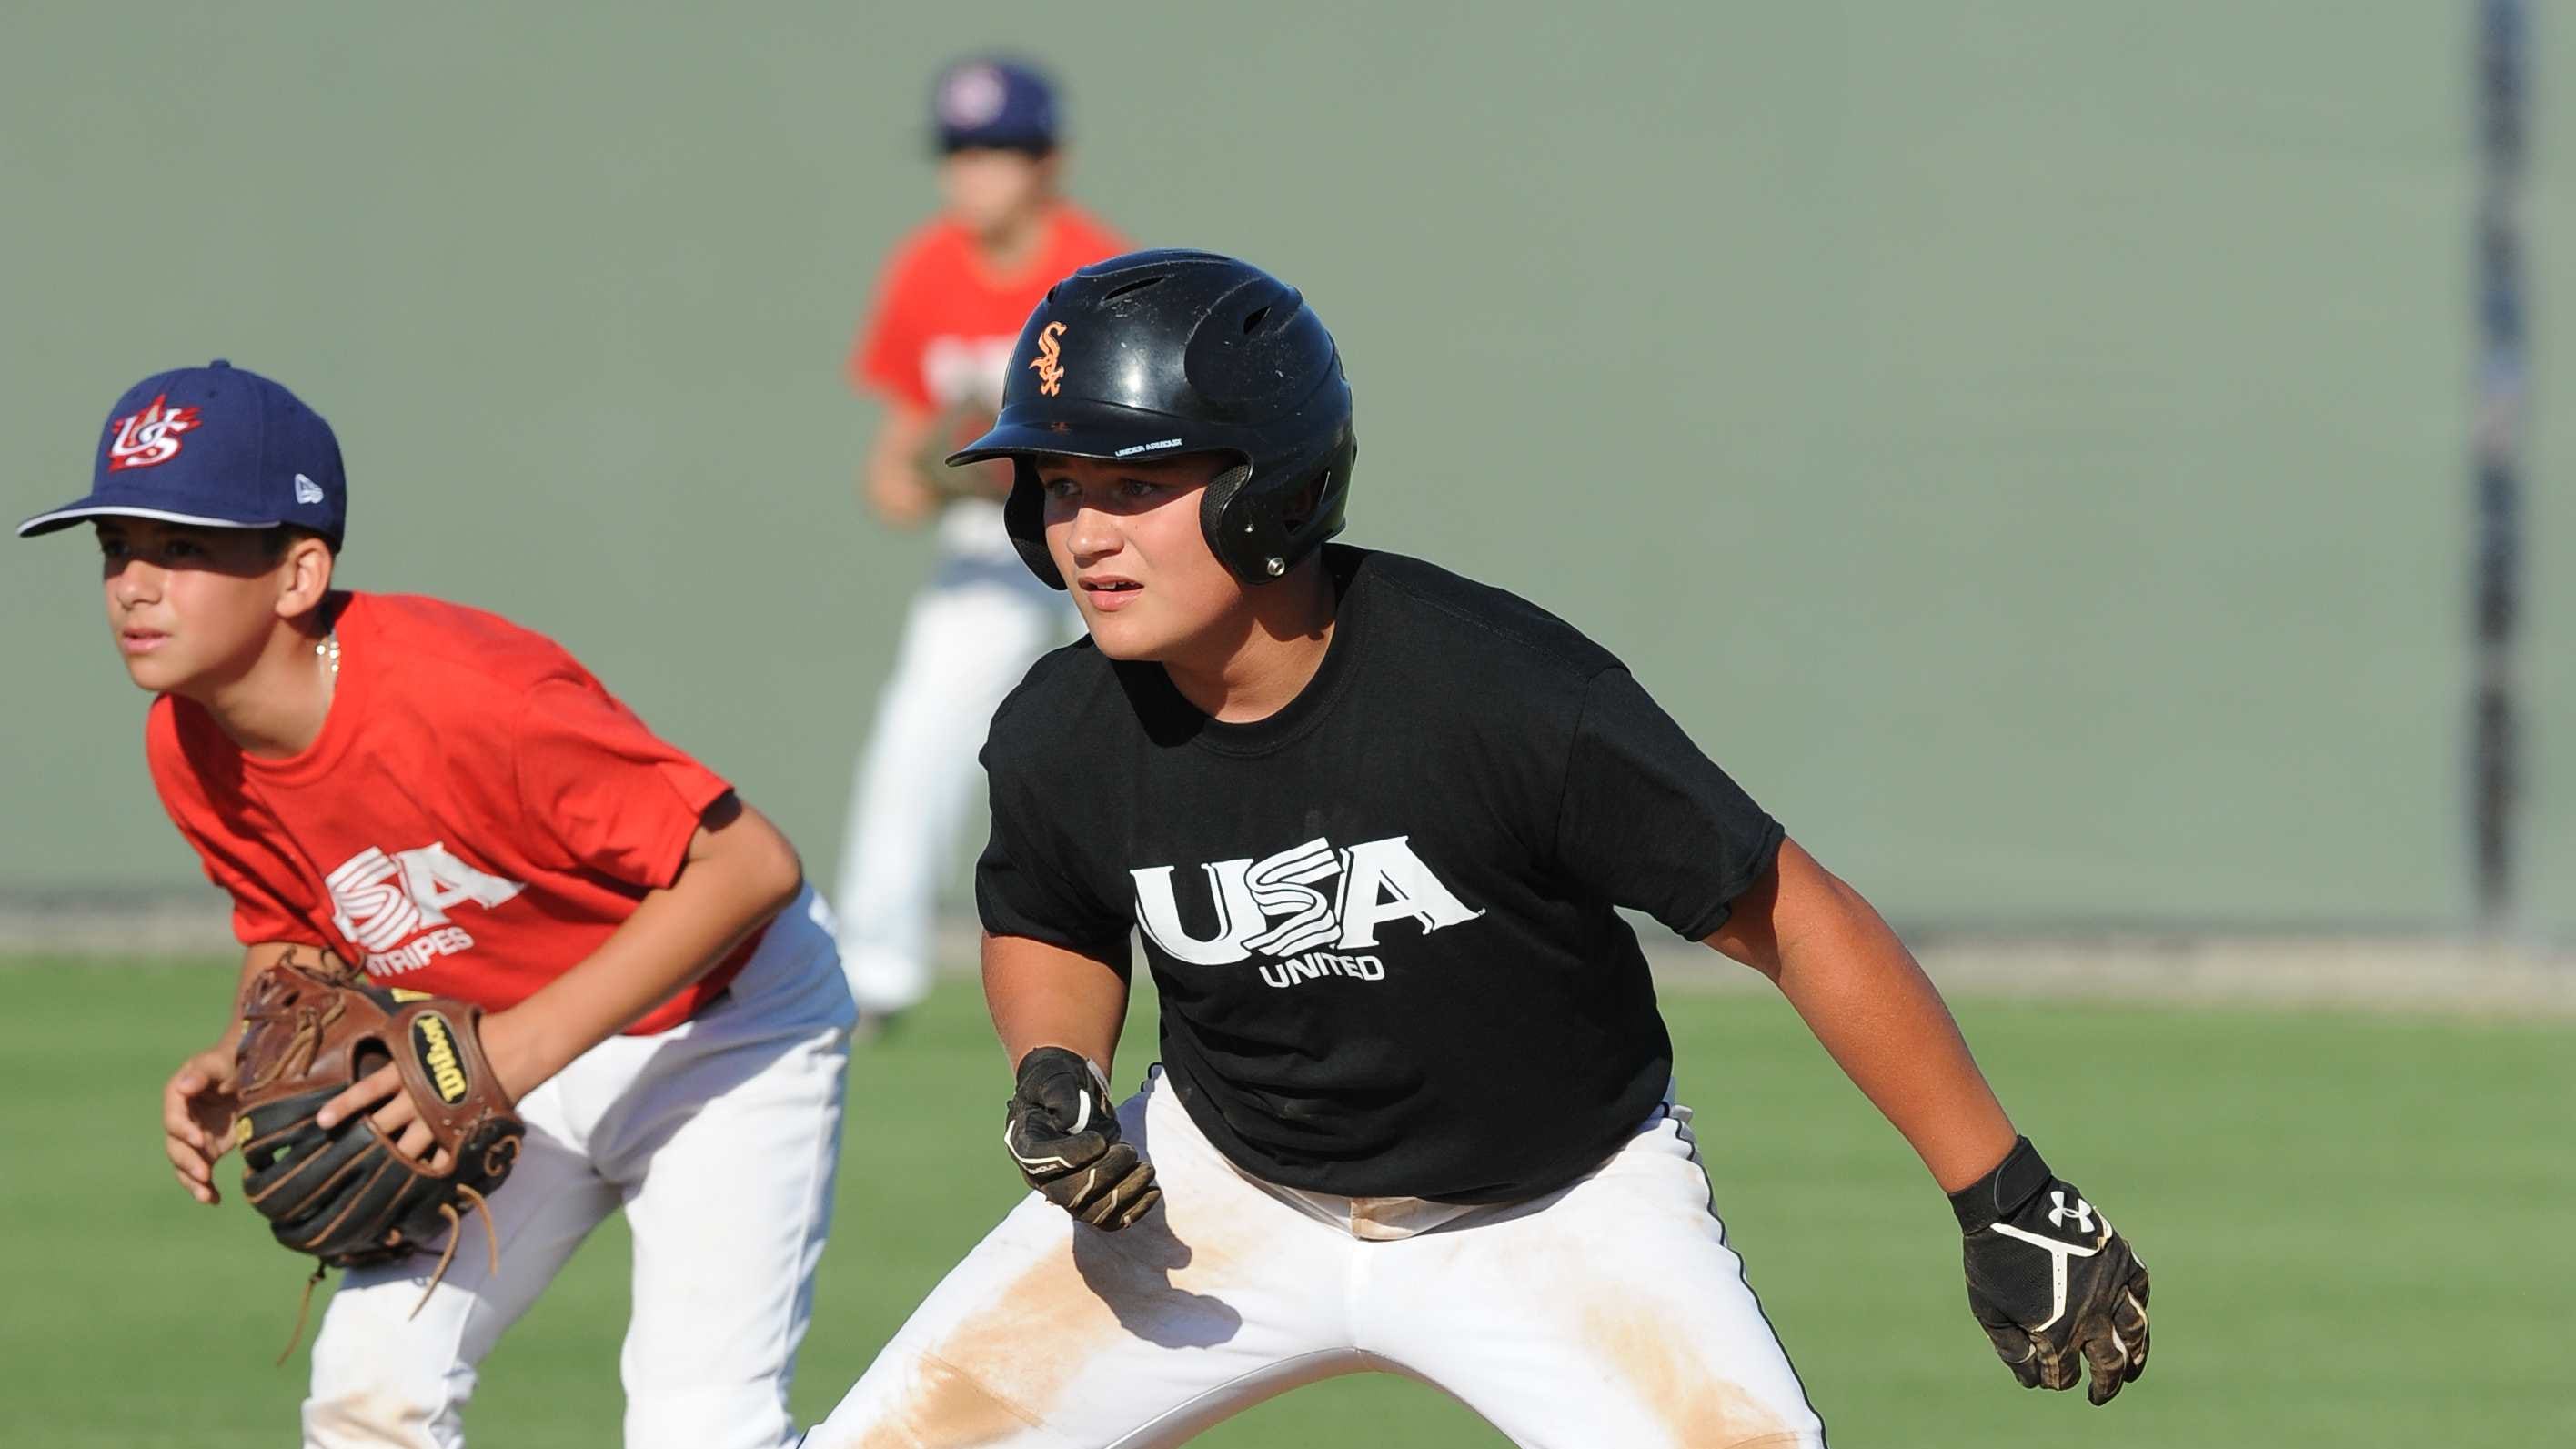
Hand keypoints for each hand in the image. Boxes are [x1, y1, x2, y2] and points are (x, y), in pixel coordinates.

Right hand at [163, 1043, 240, 1204]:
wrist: (253, 1070)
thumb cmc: (234, 1059)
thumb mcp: (221, 1060)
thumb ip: (202, 1072)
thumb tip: (183, 1087)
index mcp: (178, 1095)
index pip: (174, 1117)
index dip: (183, 1130)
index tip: (200, 1140)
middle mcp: (181, 1119)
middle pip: (175, 1146)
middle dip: (188, 1162)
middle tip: (204, 1175)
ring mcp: (193, 1137)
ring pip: (184, 1164)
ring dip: (192, 1182)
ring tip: (206, 1196)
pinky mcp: (208, 1149)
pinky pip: (200, 1172)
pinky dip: (205, 1188)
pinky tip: (214, 1200)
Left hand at [314, 1006, 538, 1168]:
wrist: (515, 1046)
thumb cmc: (474, 1030)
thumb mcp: (433, 1024)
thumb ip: (410, 1036)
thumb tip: (391, 1034)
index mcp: (407, 1071)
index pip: (367, 1090)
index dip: (344, 1106)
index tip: (322, 1122)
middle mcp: (416, 1097)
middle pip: (382, 1127)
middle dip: (365, 1142)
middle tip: (346, 1159)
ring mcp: (438, 1117)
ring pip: (407, 1149)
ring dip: (394, 1162)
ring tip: (378, 1179)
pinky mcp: (460, 1131)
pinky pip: (441, 1157)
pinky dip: (431, 1169)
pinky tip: (422, 1182)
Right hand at [1004, 1047, 1158, 1229]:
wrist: (1067, 1095)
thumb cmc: (1058, 1084)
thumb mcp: (1055, 1079)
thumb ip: (1063, 1096)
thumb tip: (1075, 1123)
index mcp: (1025, 1145)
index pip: (1040, 1163)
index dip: (1072, 1156)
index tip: (1100, 1139)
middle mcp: (1041, 1176)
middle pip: (1069, 1195)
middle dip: (1105, 1175)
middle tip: (1129, 1150)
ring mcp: (1065, 1192)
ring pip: (1092, 1212)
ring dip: (1125, 1194)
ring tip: (1146, 1168)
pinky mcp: (1088, 1199)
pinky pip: (1108, 1220)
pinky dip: (1133, 1211)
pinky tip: (1153, 1192)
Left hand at [1951, 1138, 2150, 1404]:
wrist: (2009, 1204)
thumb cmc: (1991, 1258)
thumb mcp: (1987, 1309)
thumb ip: (2011, 1348)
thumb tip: (2032, 1377)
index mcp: (2056, 1333)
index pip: (2065, 1375)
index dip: (2056, 1381)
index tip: (2051, 1379)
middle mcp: (2091, 1316)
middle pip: (2109, 1364)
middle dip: (2106, 1385)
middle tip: (2100, 1394)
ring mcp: (2111, 1287)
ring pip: (2135, 1333)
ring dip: (2137, 1356)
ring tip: (2133, 1369)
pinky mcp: (2121, 1259)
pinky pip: (2141, 1289)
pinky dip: (2140, 1305)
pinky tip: (2135, 1317)